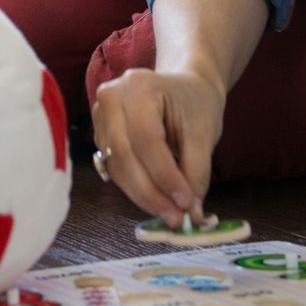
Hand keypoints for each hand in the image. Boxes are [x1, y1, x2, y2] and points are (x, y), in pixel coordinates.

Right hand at [90, 65, 225, 228]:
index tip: (186, 204)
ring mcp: (100, 115)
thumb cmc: (196, 104)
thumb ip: (197, 170)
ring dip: (142, 195)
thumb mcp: (205, 132)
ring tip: (170, 214)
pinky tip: (157, 199)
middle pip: (123, 154)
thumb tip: (190, 212)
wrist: (184, 88)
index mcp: (138, 86)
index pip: (146, 138)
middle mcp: (110, 97)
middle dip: (150, 192)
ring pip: (116, 166)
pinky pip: (114, 168)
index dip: (164, 175)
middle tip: (176, 218)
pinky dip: (136, 188)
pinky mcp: (100, 134)